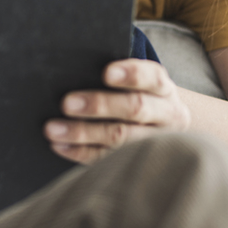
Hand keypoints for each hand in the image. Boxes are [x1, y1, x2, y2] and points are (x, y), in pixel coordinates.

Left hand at [43, 59, 190, 162]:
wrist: (174, 128)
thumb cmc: (145, 96)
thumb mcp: (145, 83)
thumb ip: (121, 75)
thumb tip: (77, 66)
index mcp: (163, 89)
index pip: (152, 78)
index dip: (131, 74)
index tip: (106, 73)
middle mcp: (165, 115)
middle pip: (135, 109)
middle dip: (99, 105)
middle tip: (66, 103)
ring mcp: (155, 142)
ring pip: (120, 139)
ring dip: (83, 133)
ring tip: (53, 129)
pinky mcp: (138, 161)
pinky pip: (108, 158)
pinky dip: (81, 152)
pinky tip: (59, 146)